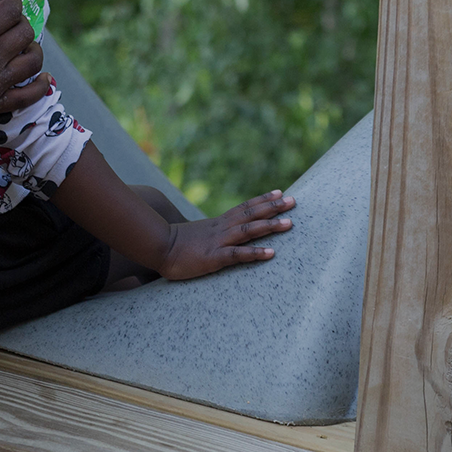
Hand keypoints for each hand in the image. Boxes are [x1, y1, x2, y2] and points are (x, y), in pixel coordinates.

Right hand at [0, 0, 45, 115]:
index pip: (12, 11)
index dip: (11, 2)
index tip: (4, 4)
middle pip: (24, 33)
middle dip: (19, 22)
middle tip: (8, 22)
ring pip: (31, 61)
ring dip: (31, 48)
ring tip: (21, 43)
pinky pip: (28, 97)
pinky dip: (40, 86)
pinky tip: (42, 76)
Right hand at [157, 191, 296, 280]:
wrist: (158, 248)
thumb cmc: (177, 245)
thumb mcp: (199, 235)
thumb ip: (213, 233)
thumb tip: (225, 234)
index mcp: (218, 224)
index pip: (244, 207)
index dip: (263, 200)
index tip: (280, 193)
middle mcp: (221, 229)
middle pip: (250, 214)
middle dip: (273, 208)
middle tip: (294, 202)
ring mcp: (218, 242)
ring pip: (247, 230)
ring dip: (269, 226)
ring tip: (289, 223)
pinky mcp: (213, 258)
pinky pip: (237, 254)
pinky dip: (255, 253)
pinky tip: (271, 253)